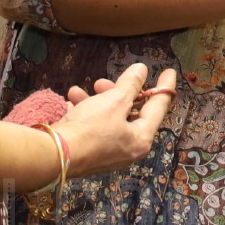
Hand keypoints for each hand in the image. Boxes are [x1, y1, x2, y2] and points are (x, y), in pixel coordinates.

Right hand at [52, 62, 175, 175]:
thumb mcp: (114, 100)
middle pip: (130, 112)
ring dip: (94, 101)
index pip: (159, 107)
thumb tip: (142, 70)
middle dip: (116, 93)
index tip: (170, 72)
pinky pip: (91, 128)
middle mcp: (128, 149)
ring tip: (78, 92)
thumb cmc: (91, 128)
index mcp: (141, 139)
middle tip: (102, 82)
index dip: (164, 87)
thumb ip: (131, 84)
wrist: (54, 155)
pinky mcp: (88, 153)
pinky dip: (83, 113)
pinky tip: (70, 103)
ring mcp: (107, 153)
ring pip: (107, 118)